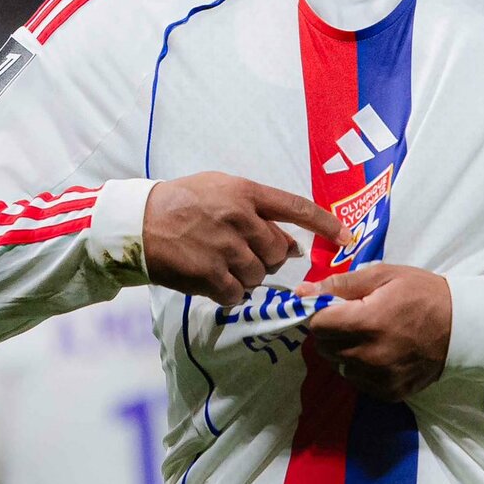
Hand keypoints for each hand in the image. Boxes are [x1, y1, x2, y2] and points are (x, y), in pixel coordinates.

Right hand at [143, 174, 349, 306]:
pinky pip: (238, 294)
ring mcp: (225, 248)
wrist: (137, 223)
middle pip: (279, 250)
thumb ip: (257, 208)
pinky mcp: (210, 274)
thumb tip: (292, 242)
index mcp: (245, 192)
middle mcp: (239, 218)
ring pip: (260, 275)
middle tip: (246, 253)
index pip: (296, 207)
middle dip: (270, 258)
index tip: (345, 237)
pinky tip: (215, 281)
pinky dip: (230, 293)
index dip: (325, 224)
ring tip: (224, 264)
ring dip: (248, 276)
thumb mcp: (221, 189)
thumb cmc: (181, 203)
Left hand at [308, 264, 451, 401]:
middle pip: (324, 347)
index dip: (321, 313)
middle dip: (331, 332)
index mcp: (367, 322)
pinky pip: (358, 382)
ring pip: (339, 366)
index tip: (335, 307)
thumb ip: (340, 284)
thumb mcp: (384, 275)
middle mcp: (370, 355)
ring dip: (344, 351)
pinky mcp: (389, 393)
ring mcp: (380, 378)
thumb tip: (303, 291)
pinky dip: (361, 368)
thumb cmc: (422, 294)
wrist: (462, 326)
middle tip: (353, 320)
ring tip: (368, 337)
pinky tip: (379, 354)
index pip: (317, 325)